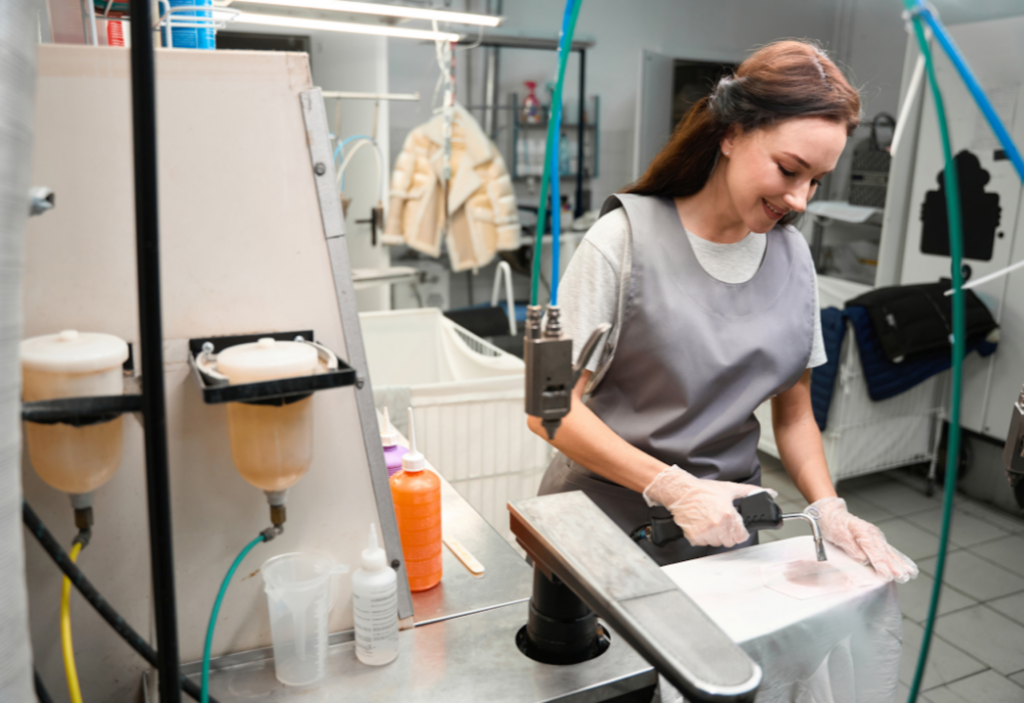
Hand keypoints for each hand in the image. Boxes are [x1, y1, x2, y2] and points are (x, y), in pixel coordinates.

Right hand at [643, 466, 775, 547]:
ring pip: (716, 543)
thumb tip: (771, 492)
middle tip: (719, 521)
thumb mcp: (729, 488)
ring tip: (709, 521)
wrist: (680, 491)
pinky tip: (700, 524)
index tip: (734, 526)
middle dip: (727, 533)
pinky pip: (703, 543)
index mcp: (729, 515)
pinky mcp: (694, 536)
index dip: (739, 531)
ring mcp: (705, 532)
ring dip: (714, 536)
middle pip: (729, 541)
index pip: (741, 536)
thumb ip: (751, 492)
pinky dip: (702, 536)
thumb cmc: (703, 490)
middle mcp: (718, 525)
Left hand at [809, 497, 918, 582]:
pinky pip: (888, 550)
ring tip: (911, 574)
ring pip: (889, 552)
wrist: (832, 514)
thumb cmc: (833, 524)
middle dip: (894, 566)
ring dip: (899, 563)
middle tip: (903, 577)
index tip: (887, 575)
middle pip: (884, 552)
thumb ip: (851, 547)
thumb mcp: (838, 535)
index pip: (873, 551)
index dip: (881, 564)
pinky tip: (906, 565)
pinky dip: (898, 558)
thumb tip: (863, 559)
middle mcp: (873, 533)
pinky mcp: (876, 540)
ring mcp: (876, 536)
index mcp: (863, 531)